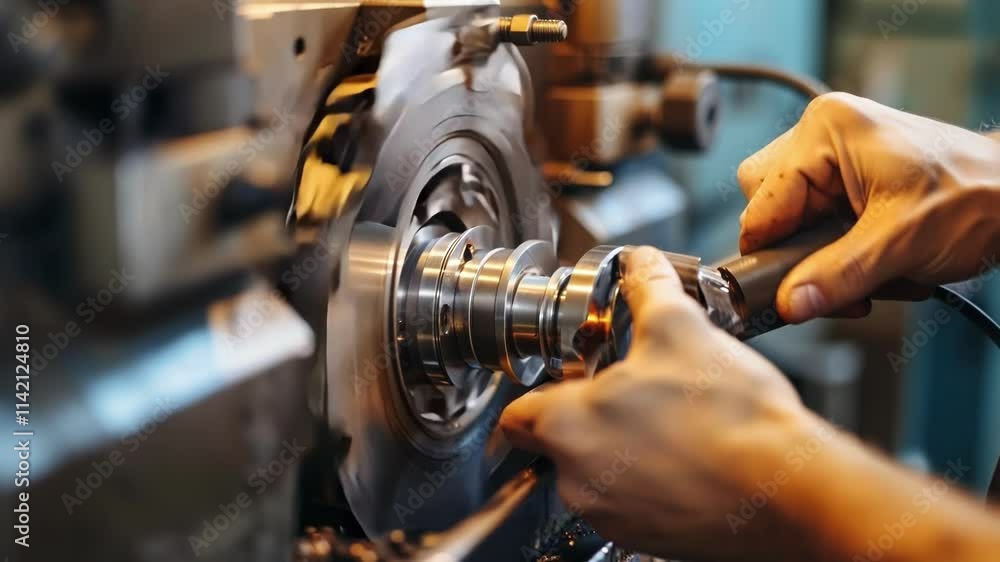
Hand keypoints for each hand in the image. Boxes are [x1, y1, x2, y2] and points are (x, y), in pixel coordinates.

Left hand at [499, 247, 818, 560]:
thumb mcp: (681, 328)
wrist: (789, 492)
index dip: (540, 389)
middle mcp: (576, 481)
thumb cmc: (732, 421)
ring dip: (619, 448)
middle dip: (588, 415)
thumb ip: (647, 288)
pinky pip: (628, 503)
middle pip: (557, 442)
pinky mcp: (645, 539)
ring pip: (593, 474)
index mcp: (568, 428)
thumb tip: (641, 264)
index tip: (565, 379)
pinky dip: (647, 481)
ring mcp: (610, 517)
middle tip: (632, 391)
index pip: (516, 414)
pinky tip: (687, 456)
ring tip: (668, 422)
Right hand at [737, 92, 999, 322]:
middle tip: (836, 281)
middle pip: (767, 211)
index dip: (771, 253)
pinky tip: (872, 262)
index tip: (780, 292)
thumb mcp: (902, 243)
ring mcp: (833, 158)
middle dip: (801, 255)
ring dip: (822, 260)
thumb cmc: (978, 197)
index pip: (761, 203)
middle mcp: (822, 137)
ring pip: (789, 224)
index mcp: (826, 131)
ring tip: (868, 271)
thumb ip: (840, 275)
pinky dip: (838, 255)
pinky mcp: (845, 181)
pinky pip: (815, 226)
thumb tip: (788, 303)